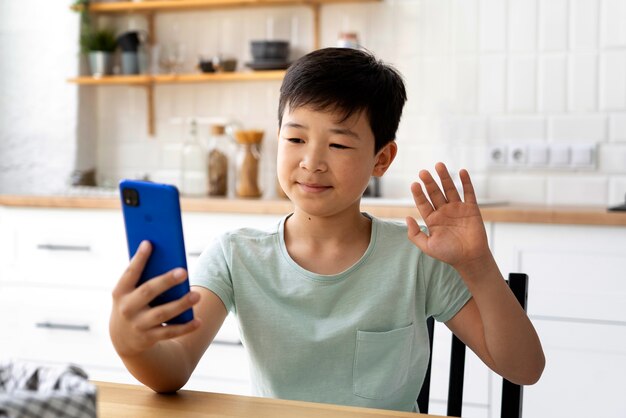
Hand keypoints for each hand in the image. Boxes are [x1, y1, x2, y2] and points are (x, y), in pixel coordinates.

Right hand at [109, 241, 200, 357]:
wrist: (123, 338)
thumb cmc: (133, 303)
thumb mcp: (130, 292)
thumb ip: (143, 277)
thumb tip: (168, 258)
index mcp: (120, 292)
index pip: (130, 273)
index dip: (139, 258)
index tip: (149, 243)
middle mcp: (127, 308)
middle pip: (148, 291)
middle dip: (166, 281)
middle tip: (183, 271)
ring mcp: (137, 324)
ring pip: (162, 313)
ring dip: (181, 304)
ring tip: (197, 295)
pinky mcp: (148, 338)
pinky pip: (170, 332)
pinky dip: (185, 327)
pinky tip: (198, 321)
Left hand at [405, 162, 489, 270]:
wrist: (470, 259)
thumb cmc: (448, 254)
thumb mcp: (427, 246)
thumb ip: (415, 234)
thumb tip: (406, 217)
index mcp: (432, 219)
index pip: (423, 203)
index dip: (419, 194)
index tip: (414, 184)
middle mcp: (443, 211)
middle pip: (435, 193)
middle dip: (429, 182)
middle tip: (423, 172)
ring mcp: (457, 208)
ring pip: (450, 189)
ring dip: (444, 177)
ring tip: (439, 165)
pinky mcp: (471, 208)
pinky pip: (468, 192)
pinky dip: (466, 182)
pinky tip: (461, 172)